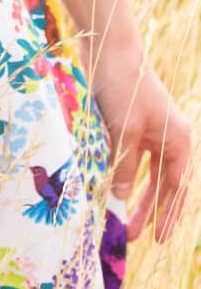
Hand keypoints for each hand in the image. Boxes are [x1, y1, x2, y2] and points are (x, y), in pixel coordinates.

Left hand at [88, 43, 193, 244]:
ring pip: (145, 173)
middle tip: (132, 237)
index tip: (158, 240)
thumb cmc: (124, 87)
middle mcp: (168, 138)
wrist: (110, 48)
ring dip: (133, 195)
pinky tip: (111, 189)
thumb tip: (119, 197)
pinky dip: (123, 174)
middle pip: (161, 184)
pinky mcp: (130, 124)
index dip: (166, 215)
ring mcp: (150, 131)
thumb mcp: (124, 131)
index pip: (175, 188)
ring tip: (121, 219)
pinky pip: (130, 157)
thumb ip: (124, 165)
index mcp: (178, 141)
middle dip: (148, 211)